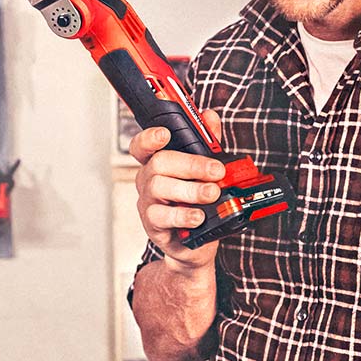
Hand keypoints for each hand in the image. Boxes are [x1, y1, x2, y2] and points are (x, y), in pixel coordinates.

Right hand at [130, 110, 225, 268]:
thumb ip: (207, 143)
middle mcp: (148, 181)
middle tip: (216, 171)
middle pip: (159, 163)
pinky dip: (183, 215)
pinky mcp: (153, 225)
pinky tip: (198, 216)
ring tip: (212, 193)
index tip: (165, 133)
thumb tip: (209, 116)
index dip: (150, 137)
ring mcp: (148, 203)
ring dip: (190, 190)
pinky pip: (162, 216)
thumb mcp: (206, 172)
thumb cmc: (198, 203)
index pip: (143, 145)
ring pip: (159, 188)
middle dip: (191, 164)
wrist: (196, 244)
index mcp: (157, 163)